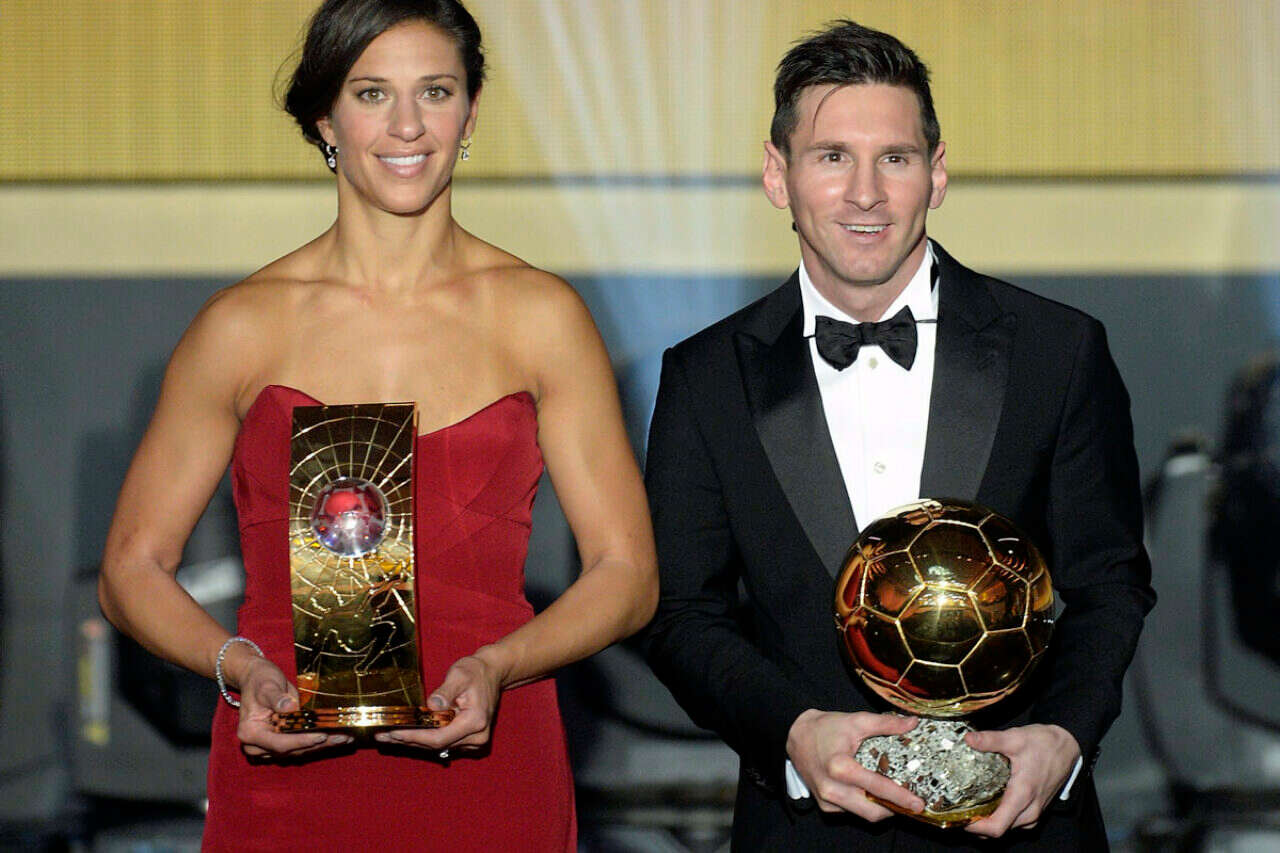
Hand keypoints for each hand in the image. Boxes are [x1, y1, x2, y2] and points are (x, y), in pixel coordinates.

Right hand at [236, 656, 350, 756]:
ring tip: (345, 738)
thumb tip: (290, 707)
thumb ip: (277, 697)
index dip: (302, 741)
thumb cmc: (260, 680)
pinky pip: (300, 746)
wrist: (256, 679)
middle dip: (318, 744)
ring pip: (298, 751)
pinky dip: (317, 742)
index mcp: (250, 733)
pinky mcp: (280, 744)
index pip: (279, 743)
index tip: (321, 735)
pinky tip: (337, 736)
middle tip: (342, 738)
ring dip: (322, 745)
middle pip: (291, 750)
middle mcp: (257, 745)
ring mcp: (268, 747)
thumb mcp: (267, 685)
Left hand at [375, 648, 504, 753]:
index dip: (414, 737)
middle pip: (436, 745)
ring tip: (388, 735)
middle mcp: (477, 736)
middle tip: (382, 735)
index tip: (393, 733)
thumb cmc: (475, 671)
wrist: (492, 673)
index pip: (439, 737)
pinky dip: (424, 738)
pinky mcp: (469, 740)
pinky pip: (443, 743)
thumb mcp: (460, 674)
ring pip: (438, 746)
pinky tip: (406, 734)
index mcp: (475, 721)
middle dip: (408, 740)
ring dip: (414, 741)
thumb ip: (446, 691)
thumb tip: (431, 706)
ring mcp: (474, 741)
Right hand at [786, 710, 924, 819]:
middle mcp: (832, 788)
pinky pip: (852, 812)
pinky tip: (871, 792)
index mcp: (840, 767)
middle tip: (910, 801)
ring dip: (881, 808)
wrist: (796, 736)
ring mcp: (827, 799)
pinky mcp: (825, 805)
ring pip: (863, 814)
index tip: (918, 803)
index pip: (877, 788)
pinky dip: (865, 805)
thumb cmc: (825, 728)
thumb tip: (912, 723)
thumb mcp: (856, 721)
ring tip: (894, 796)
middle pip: (873, 811)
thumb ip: (886, 723)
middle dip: (895, 809)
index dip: (901, 797)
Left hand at [964, 723, 1080, 837]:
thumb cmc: (1045, 744)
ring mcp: (1035, 811)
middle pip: (1000, 830)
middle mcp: (1030, 809)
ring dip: (990, 823)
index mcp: (1023, 795)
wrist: (1067, 747)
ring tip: (972, 808)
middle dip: (978, 825)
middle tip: (961, 811)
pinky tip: (991, 806)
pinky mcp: (1037, 809)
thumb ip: (991, 739)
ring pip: (1009, 828)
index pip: (997, 826)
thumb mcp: (1015, 738)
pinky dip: (1002, 819)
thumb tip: (969, 739)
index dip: (976, 827)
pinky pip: (1017, 823)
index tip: (961, 818)